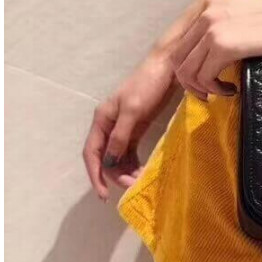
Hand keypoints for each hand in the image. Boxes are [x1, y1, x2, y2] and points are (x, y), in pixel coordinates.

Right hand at [82, 53, 173, 200]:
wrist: (169, 67)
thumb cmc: (148, 84)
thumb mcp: (133, 110)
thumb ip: (120, 135)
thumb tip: (110, 161)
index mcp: (102, 119)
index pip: (92, 153)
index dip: (95, 175)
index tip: (103, 194)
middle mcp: (109, 125)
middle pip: (105, 157)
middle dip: (115, 175)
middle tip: (131, 187)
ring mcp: (123, 127)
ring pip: (118, 156)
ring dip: (125, 171)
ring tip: (139, 182)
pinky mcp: (138, 127)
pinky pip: (131, 151)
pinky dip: (135, 162)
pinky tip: (143, 172)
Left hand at [168, 0, 261, 98]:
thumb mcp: (245, 6)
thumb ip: (227, 16)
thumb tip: (223, 34)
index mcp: (210, 4)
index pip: (185, 40)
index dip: (190, 63)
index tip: (205, 75)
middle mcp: (206, 14)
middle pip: (179, 56)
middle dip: (189, 79)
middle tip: (206, 92)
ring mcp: (212, 30)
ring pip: (187, 70)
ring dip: (200, 87)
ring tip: (219, 93)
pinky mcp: (223, 46)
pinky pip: (205, 77)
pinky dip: (214, 89)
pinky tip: (231, 89)